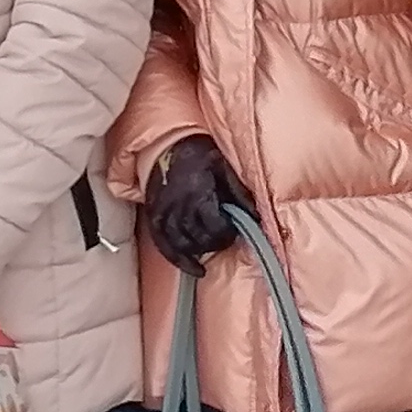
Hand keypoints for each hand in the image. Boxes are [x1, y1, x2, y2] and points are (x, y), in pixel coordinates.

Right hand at [141, 131, 252, 267]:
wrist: (167, 143)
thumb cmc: (199, 154)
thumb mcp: (224, 167)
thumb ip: (240, 193)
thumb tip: (257, 217)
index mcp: (197, 193)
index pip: (214, 226)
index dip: (227, 232)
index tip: (234, 228)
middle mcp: (177, 206)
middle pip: (198, 239)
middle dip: (215, 242)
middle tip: (225, 236)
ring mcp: (163, 213)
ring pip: (181, 245)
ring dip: (199, 252)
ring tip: (211, 248)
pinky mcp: (153, 216)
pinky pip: (163, 245)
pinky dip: (178, 260)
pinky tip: (194, 268)